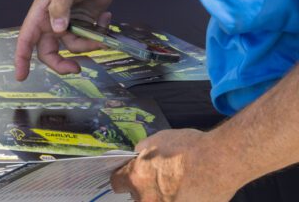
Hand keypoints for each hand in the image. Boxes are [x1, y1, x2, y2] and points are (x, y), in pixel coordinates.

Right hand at [14, 0, 117, 79]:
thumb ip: (60, 9)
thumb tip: (57, 30)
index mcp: (41, 15)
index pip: (27, 40)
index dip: (22, 59)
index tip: (21, 76)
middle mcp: (53, 23)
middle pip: (50, 52)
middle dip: (62, 63)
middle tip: (77, 69)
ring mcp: (70, 24)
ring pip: (74, 47)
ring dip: (88, 45)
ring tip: (101, 35)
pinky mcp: (86, 24)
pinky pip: (90, 39)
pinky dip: (99, 33)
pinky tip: (105, 17)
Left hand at [111, 129, 236, 201]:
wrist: (219, 160)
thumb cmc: (189, 148)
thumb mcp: (157, 140)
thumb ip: (141, 151)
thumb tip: (136, 155)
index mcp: (136, 178)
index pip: (117, 184)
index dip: (123, 179)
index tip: (128, 178)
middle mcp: (147, 199)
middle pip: (138, 198)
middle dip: (146, 190)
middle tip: (161, 181)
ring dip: (163, 198)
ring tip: (178, 187)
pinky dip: (180, 199)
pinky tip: (189, 192)